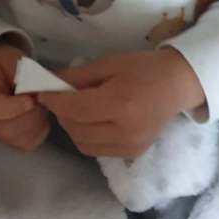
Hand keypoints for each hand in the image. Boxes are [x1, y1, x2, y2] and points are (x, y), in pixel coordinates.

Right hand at [0, 41, 49, 152]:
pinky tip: (37, 113)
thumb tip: (37, 87)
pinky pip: (30, 142)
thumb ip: (22, 73)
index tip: (30, 100)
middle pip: (12, 128)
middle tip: (39, 95)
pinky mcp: (11, 141)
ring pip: (23, 137)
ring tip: (37, 102)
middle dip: (32, 112)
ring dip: (37, 119)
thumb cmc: (1, 66)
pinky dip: (39, 129)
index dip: (16, 107)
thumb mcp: (9, 59)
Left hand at [38, 48, 204, 158]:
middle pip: (76, 128)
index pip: (74, 108)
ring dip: (72, 126)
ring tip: (76, 108)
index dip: (53, 101)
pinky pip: (96, 150)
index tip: (42, 92)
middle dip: (62, 113)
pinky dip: (86, 136)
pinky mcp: (132, 154)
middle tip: (60, 96)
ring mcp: (130, 147)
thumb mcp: (109, 63)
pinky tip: (91, 120)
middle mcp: (125, 131)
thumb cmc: (143, 68)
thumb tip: (49, 84)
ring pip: (82, 143)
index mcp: (120, 103)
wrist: (177, 85)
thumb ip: (78, 76)